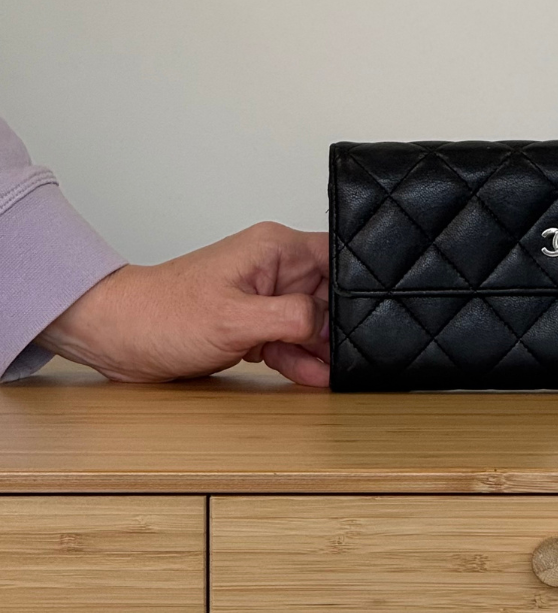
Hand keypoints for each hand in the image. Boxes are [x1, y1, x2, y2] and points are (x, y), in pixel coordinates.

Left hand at [36, 222, 330, 386]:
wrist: (116, 337)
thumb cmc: (163, 316)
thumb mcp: (235, 320)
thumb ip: (291, 318)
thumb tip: (327, 322)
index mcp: (275, 249)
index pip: (337, 256)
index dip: (358, 284)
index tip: (373, 313)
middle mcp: (273, 266)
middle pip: (328, 293)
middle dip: (340, 325)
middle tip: (359, 353)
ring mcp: (263, 294)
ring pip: (310, 320)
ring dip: (321, 347)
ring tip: (340, 371)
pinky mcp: (252, 320)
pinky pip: (288, 337)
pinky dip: (299, 357)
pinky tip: (314, 375)